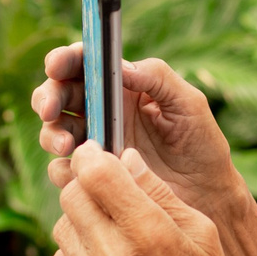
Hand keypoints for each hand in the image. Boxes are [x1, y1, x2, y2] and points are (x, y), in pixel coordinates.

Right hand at [33, 50, 241, 212]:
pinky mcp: (93, 175)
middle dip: (48, 96)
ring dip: (51, 133)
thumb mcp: (189, 104)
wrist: (208, 196)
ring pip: (54, 130)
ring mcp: (95, 144)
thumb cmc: (202, 144)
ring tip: (67, 145)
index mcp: (123, 87)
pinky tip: (79, 173)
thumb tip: (121, 67)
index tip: (56, 66)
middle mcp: (103, 112)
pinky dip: (62, 169)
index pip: (85, 64)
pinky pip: (63, 170)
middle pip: (60, 94)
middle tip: (50, 109)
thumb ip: (158, 77)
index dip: (65, 59)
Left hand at [49, 144, 252, 255]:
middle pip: (71, 193)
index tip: (99, 154)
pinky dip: (78, 251)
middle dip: (86, 185)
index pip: (96, 173)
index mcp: (150, 233)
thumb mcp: (202, 233)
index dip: (93, 156)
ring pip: (62, 223)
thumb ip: (160, 192)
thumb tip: (124, 157)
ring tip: (112, 234)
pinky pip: (59, 255)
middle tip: (107, 192)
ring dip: (82, 219)